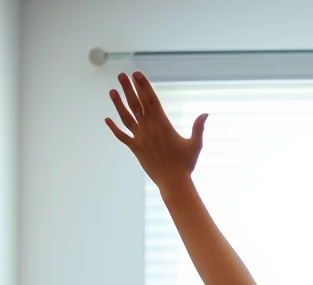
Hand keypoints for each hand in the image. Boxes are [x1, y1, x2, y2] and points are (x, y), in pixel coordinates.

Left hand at [105, 71, 207, 188]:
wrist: (173, 182)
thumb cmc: (185, 164)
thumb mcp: (195, 144)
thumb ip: (198, 127)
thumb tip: (206, 113)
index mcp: (162, 124)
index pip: (150, 100)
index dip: (143, 85)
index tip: (137, 74)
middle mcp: (149, 128)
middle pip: (136, 104)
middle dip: (129, 88)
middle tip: (122, 75)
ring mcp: (140, 138)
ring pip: (126, 116)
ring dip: (118, 103)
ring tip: (112, 90)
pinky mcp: (135, 148)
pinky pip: (122, 136)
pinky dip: (114, 128)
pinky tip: (106, 119)